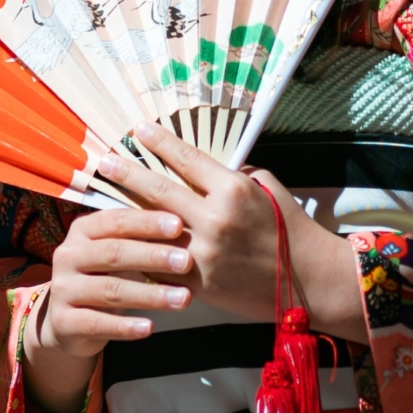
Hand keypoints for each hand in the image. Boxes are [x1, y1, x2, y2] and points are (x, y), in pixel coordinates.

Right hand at [22, 203, 193, 412]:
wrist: (67, 320)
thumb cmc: (104, 277)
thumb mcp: (116, 252)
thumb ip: (140, 239)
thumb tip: (186, 227)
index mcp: (82, 230)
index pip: (117, 221)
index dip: (148, 223)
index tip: (179, 226)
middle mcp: (68, 255)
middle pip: (114, 253)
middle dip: (153, 257)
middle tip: (187, 262)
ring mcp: (62, 289)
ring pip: (111, 290)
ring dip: (150, 295)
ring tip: (183, 298)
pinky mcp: (64, 321)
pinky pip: (98, 323)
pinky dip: (125, 326)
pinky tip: (149, 327)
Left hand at [112, 131, 369, 346]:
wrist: (308, 282)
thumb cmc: (291, 230)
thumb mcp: (268, 189)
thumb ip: (235, 175)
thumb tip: (205, 167)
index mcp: (232, 189)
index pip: (186, 158)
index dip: (159, 142)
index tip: (138, 130)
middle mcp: (214, 218)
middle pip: (158, 189)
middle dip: (127, 172)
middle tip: (105, 160)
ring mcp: (204, 253)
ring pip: (153, 227)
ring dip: (126, 212)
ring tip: (103, 201)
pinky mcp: (199, 282)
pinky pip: (162, 263)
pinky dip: (143, 252)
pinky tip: (123, 243)